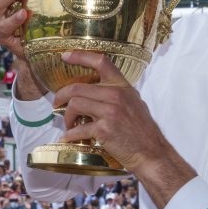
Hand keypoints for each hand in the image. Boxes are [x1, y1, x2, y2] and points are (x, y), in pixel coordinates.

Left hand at [54, 50, 195, 208]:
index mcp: (122, 86)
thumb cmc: (142, 130)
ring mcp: (109, 112)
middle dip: (61, 96)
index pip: (101, 62)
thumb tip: (95, 92)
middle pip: (77, 87)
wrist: (151, 152)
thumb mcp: (134, 103)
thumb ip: (116, 94)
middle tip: (56, 103)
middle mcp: (115, 95)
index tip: (65, 56)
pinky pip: (78, 129)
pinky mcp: (104, 129)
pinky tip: (69, 137)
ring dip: (66, 116)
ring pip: (74, 104)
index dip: (80, 56)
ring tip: (68, 123)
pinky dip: (70, 134)